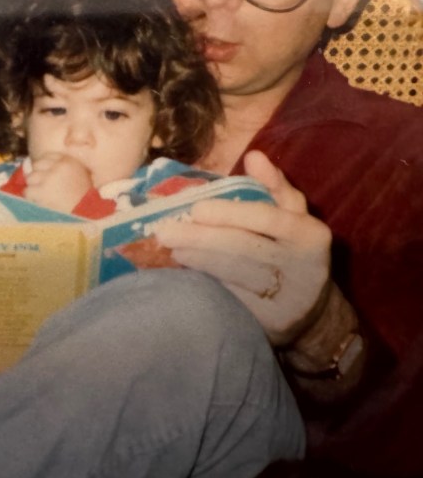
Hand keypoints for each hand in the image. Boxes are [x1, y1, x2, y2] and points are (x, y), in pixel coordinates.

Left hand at [24, 153, 93, 213]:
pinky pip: (27, 191)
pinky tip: (40, 203)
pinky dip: (31, 199)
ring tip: (43, 197)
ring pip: (30, 178)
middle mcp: (59, 167)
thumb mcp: (80, 176)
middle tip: (44, 188)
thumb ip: (64, 169)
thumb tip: (36, 166)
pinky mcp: (42, 191)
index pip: (49, 156)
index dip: (45, 167)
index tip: (46, 175)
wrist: (87, 214)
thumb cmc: (83, 198)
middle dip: (38, 176)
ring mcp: (50, 178)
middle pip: (37, 165)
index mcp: (69, 162)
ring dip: (34, 188)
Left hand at [154, 150, 331, 345]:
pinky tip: (187, 273)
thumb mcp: (293, 217)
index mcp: (310, 234)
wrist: (312, 314)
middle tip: (165, 231)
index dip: (230, 212)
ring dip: (198, 260)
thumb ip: (274, 186)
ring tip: (172, 249)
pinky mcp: (271, 322)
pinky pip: (232, 297)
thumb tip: (253, 155)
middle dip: (200, 238)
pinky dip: (207, 283)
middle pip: (245, 247)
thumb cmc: (291, 251)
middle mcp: (305, 266)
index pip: (266, 217)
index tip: (196, 209)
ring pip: (235, 273)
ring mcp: (289, 297)